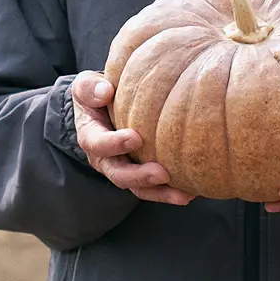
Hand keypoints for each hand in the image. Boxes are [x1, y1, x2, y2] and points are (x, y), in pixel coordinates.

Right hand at [70, 71, 193, 205]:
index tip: (136, 138)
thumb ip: (90, 88)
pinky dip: (170, 192)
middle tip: (162, 173)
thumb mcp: (86, 86)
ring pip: (139, 188)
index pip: (98, 144)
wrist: (105, 106)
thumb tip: (105, 91)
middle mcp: (105, 159)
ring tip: (183, 195)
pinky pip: (154, 188)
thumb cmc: (97, 93)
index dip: (115, 144)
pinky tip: (192, 192)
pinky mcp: (141, 173)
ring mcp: (124, 169)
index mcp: (91, 136)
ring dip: (160, 193)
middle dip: (140, 176)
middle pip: (119, 174)